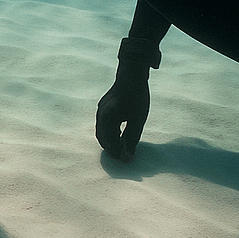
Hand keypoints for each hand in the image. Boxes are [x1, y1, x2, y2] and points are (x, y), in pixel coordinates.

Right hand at [95, 39, 157, 161]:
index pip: (110, 143)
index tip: (128, 161)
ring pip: (102, 133)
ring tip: (122, 150)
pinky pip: (103, 125)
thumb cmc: (136, 97)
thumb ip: (132, 139)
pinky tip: (119, 136)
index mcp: (108, 119)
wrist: (131, 75)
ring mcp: (100, 110)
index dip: (118, 154)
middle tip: (124, 158)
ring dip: (110, 142)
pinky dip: (109, 134)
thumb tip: (128, 157)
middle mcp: (100, 115)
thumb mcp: (138, 120)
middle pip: (102, 139)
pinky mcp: (103, 107)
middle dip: (112, 150)